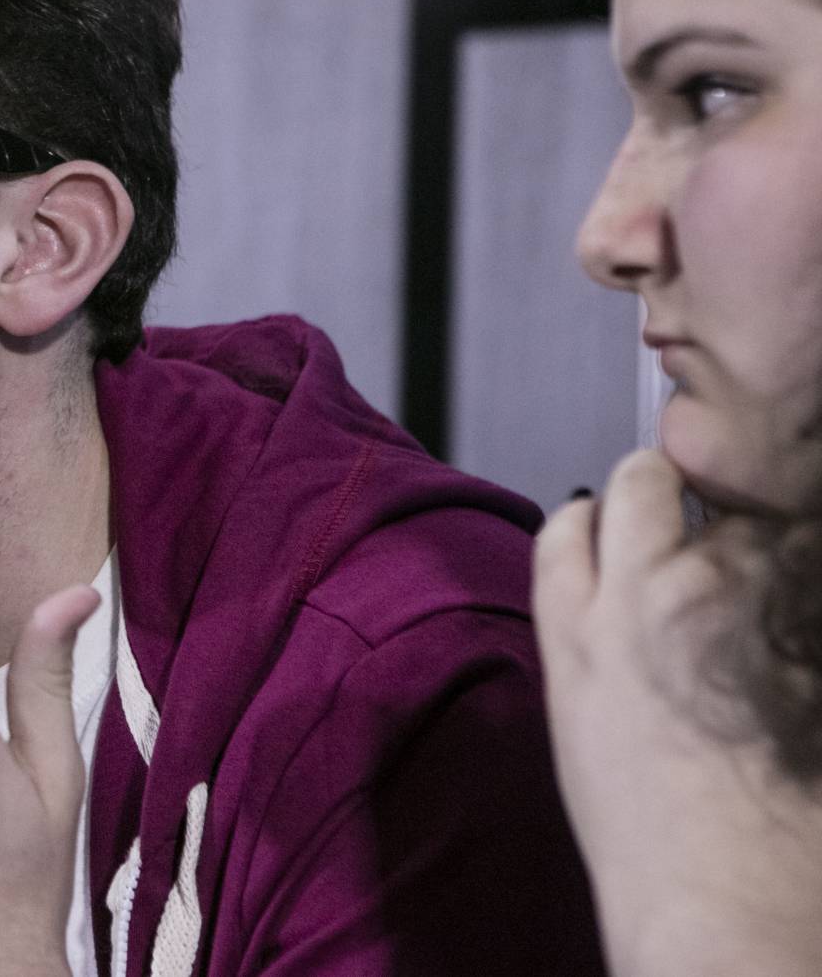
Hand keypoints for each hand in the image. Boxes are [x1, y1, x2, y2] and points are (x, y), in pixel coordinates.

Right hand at [535, 449, 821, 976]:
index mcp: (587, 617)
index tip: (640, 526)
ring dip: (750, 541)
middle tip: (704, 557)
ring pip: (744, 515)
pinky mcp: (808, 626)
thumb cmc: (651, 826)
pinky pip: (799, 570)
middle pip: (661, 480)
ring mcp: (742, 600)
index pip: (593, 504)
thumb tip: (599, 538)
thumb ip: (582, 608)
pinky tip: (784, 652)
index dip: (620, 509)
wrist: (729, 896)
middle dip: (682, 504)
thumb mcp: (578, 703)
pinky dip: (793, 596)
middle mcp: (659, 590)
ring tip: (755, 616)